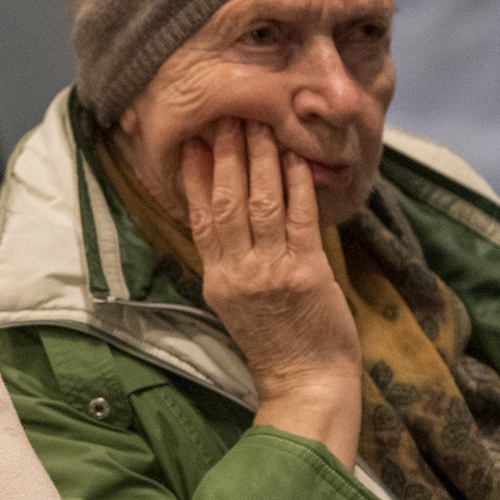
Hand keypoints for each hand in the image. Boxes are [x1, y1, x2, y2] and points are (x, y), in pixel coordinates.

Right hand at [181, 119, 362, 467]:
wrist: (306, 382)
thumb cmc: (276, 344)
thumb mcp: (237, 304)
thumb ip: (232, 261)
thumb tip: (228, 217)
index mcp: (217, 278)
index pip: (200, 217)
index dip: (195, 177)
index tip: (193, 141)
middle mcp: (238, 272)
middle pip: (226, 202)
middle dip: (227, 155)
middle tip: (227, 117)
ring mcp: (271, 272)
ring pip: (260, 204)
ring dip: (260, 160)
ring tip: (259, 125)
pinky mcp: (306, 273)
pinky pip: (298, 219)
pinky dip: (297, 186)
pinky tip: (296, 159)